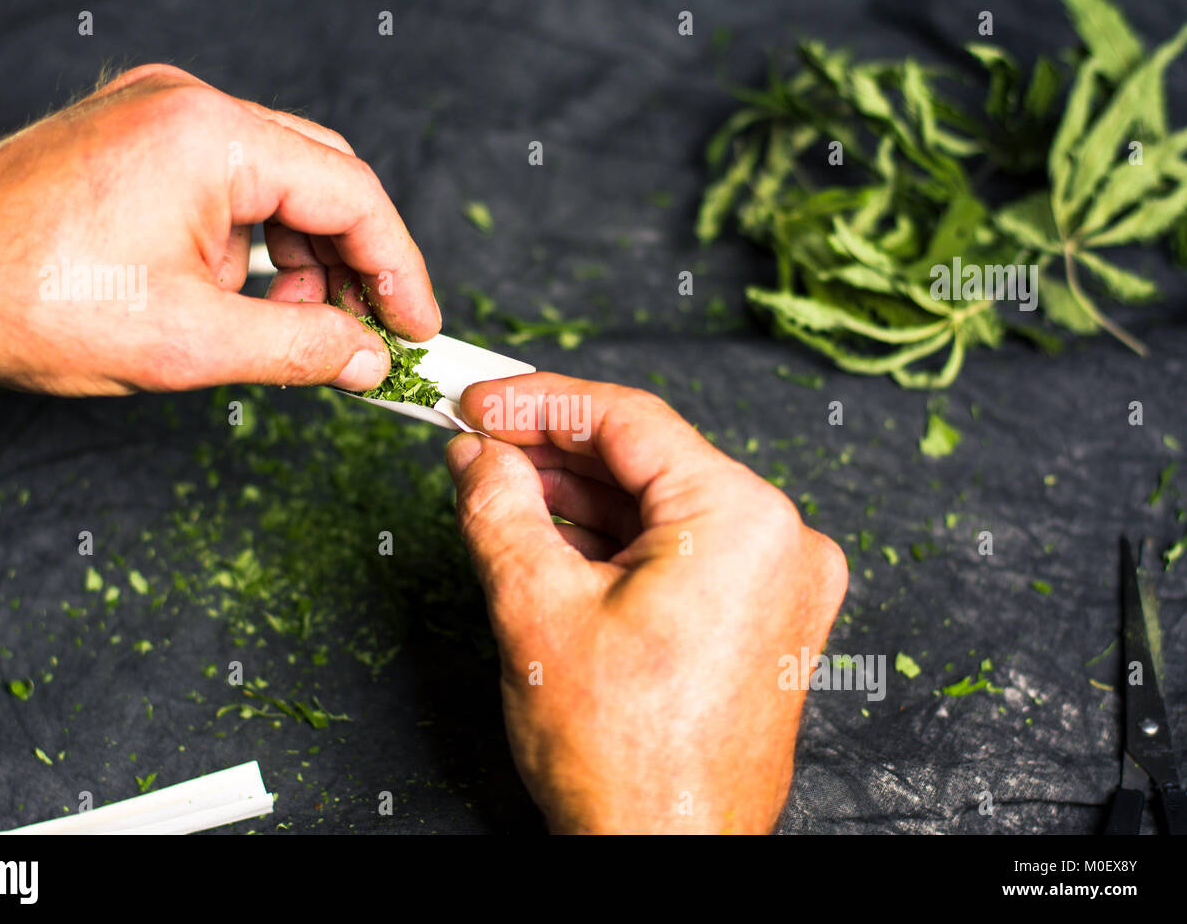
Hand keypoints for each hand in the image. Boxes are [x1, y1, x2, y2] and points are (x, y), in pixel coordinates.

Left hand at [0, 64, 437, 398]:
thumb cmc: (30, 304)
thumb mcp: (190, 345)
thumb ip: (301, 350)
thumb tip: (369, 357)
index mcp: (211, 136)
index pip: (350, 193)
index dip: (398, 268)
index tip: (419, 325)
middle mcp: (185, 106)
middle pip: (319, 178)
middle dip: (350, 264)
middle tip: (370, 335)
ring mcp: (153, 116)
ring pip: (272, 183)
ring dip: (295, 262)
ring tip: (280, 331)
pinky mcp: (129, 140)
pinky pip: (221, 185)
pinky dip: (244, 246)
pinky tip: (230, 300)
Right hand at [445, 374, 847, 832]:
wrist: (668, 856)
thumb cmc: (625, 761)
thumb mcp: (535, 612)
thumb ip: (499, 510)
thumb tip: (477, 456)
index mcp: (741, 520)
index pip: (628, 421)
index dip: (539, 402)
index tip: (478, 400)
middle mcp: (779, 541)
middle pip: (647, 460)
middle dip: (553, 451)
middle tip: (478, 442)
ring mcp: (777, 583)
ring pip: (661, 506)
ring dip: (579, 495)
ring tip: (501, 486)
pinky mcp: (761, 618)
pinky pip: (682, 550)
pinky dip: (616, 539)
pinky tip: (551, 532)